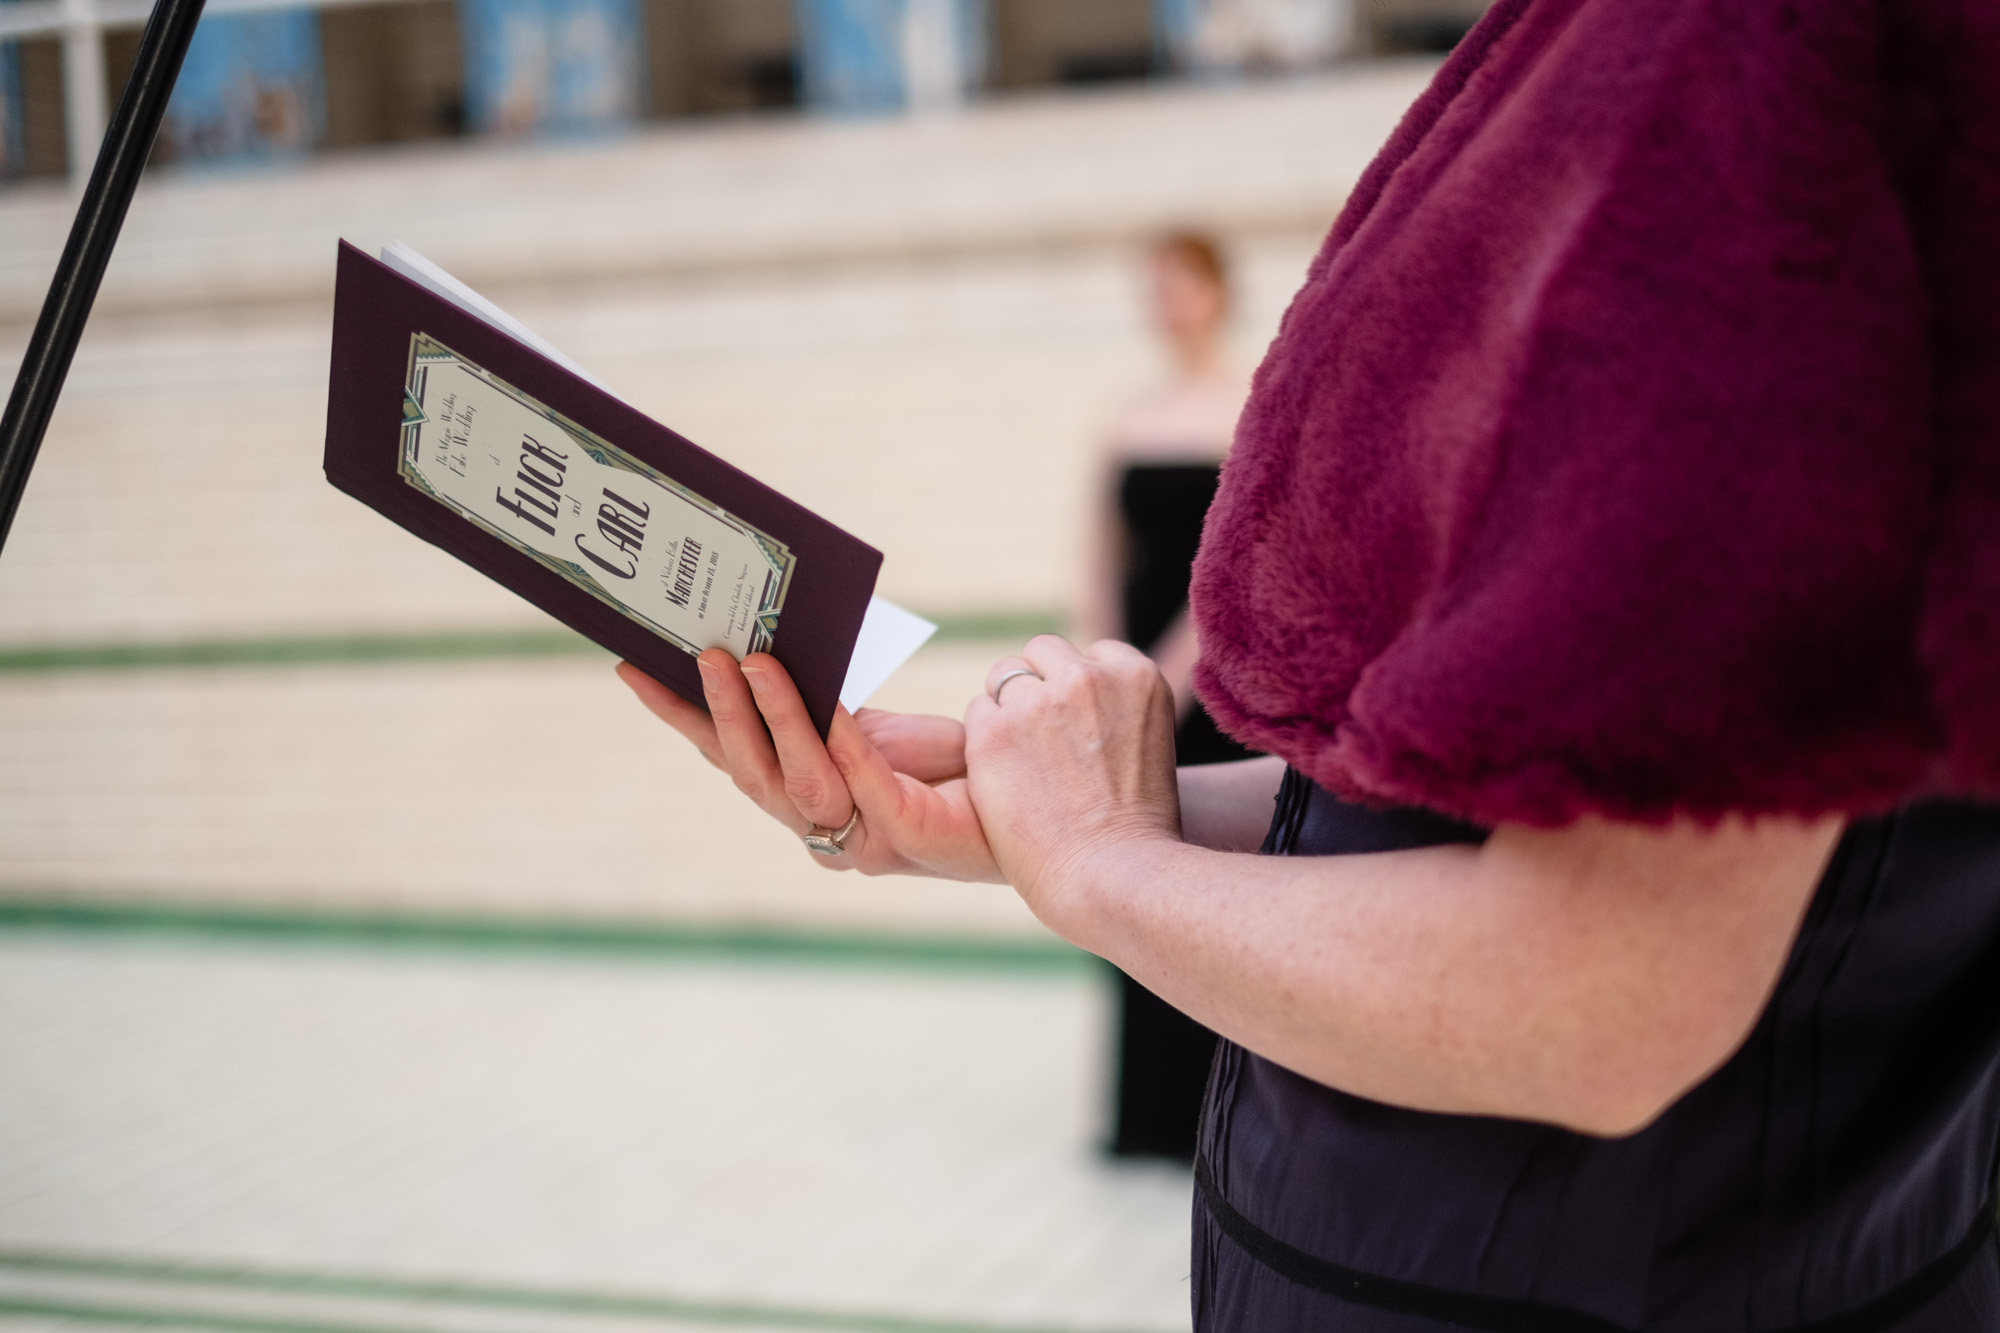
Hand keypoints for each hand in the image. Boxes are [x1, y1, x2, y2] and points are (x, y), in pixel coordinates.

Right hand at [618, 651, 1001, 882]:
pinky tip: (829, 700)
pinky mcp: (904, 837)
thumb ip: (829, 699)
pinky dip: (838, 738)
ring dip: (769, 719)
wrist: (1029, 811)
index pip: (724, 754)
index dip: (678, 715)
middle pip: (746, 772)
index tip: (632, 665)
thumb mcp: (878, 725)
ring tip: (753, 662)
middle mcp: (819, 829)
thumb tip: (783, 634)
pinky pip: (860, 781)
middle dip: (718, 709)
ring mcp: (859, 840)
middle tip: (702, 652)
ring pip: (794, 781)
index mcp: (803, 798)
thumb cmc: (954, 765)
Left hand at [963, 636, 1182, 937]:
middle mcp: (1088, 677)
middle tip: (1048, 752)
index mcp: (1136, 676)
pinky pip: (977, 714)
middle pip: (1042, 654)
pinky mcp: (993, 732)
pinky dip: (985, 746)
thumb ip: (1114, 708)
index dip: (1077, 693)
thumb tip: (1078, 698)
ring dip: (1008, 714)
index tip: (1084, 737)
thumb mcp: (1147, 747)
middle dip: (1038, 691)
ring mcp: (1039, 702)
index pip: (1089, 655)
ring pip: (1004, 678)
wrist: (1112, 877)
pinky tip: (1011, 786)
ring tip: (1031, 771)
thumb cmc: (1134, 831)